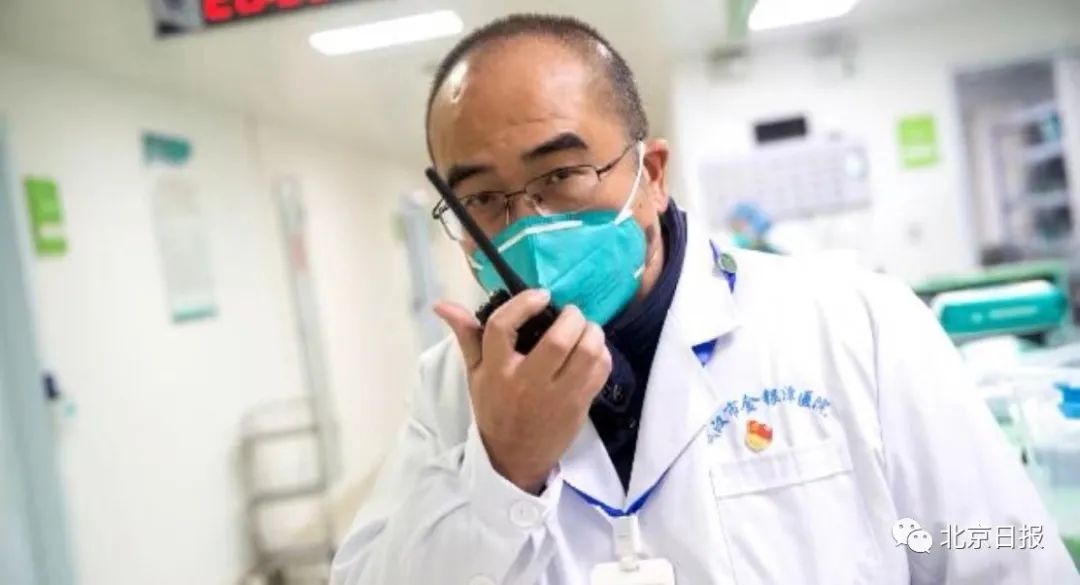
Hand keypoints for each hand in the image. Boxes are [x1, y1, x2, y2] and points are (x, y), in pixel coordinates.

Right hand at [434, 290, 611, 493]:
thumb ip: (467, 336)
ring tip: (586, 328)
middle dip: (572, 317)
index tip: (542, 295)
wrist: (515, 457)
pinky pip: (599, 372)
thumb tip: (442, 304)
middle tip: (571, 313)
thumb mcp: (476, 374)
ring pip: (586, 354)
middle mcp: (526, 382)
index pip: (503, 327)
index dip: (524, 303)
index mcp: (497, 370)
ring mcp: (556, 396)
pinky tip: (593, 351)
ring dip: (592, 332)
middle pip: (558, 341)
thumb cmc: (495, 409)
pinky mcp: (578, 405)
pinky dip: (602, 354)